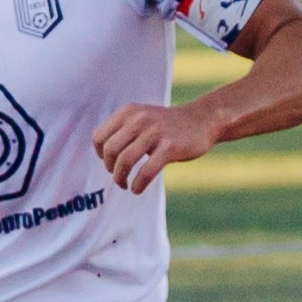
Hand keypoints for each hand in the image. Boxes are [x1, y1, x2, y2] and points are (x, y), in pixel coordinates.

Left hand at [90, 101, 218, 193]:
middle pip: (110, 150)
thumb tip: (104, 157)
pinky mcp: (169, 147)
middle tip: (118, 177)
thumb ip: (122, 130)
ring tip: (125, 185)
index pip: (99, 137)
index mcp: (128, 112)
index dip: (100, 155)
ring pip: (125, 161)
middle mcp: (139, 119)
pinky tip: (137, 189)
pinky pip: (146, 171)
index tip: (109, 163)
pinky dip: (138, 184)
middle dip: (110, 169)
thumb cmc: (167, 125)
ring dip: (120, 178)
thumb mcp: (141, 117)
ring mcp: (154, 133)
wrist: (201, 120)